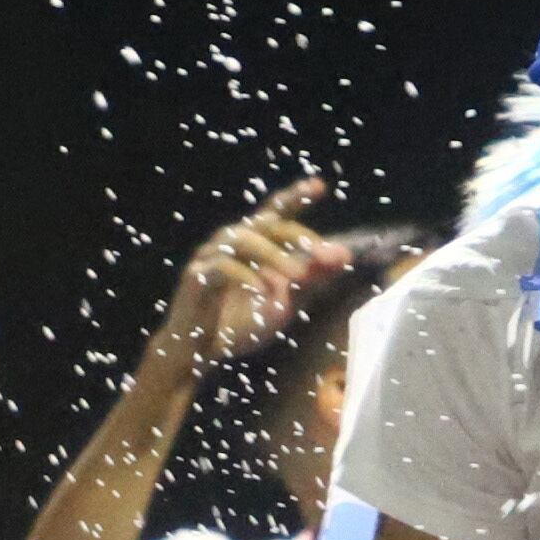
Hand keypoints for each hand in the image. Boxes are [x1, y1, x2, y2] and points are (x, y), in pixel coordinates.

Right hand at [148, 180, 352, 387]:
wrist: (198, 353)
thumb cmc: (238, 324)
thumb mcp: (285, 302)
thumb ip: (312, 280)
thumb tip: (345, 256)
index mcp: (252, 245)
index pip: (275, 212)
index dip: (295, 196)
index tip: (319, 185)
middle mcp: (229, 242)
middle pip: (264, 222)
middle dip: (295, 235)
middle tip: (321, 253)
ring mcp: (209, 256)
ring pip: (243, 238)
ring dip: (273, 255)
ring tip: (297, 276)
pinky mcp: (195, 276)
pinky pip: (221, 266)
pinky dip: (245, 276)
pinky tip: (264, 290)